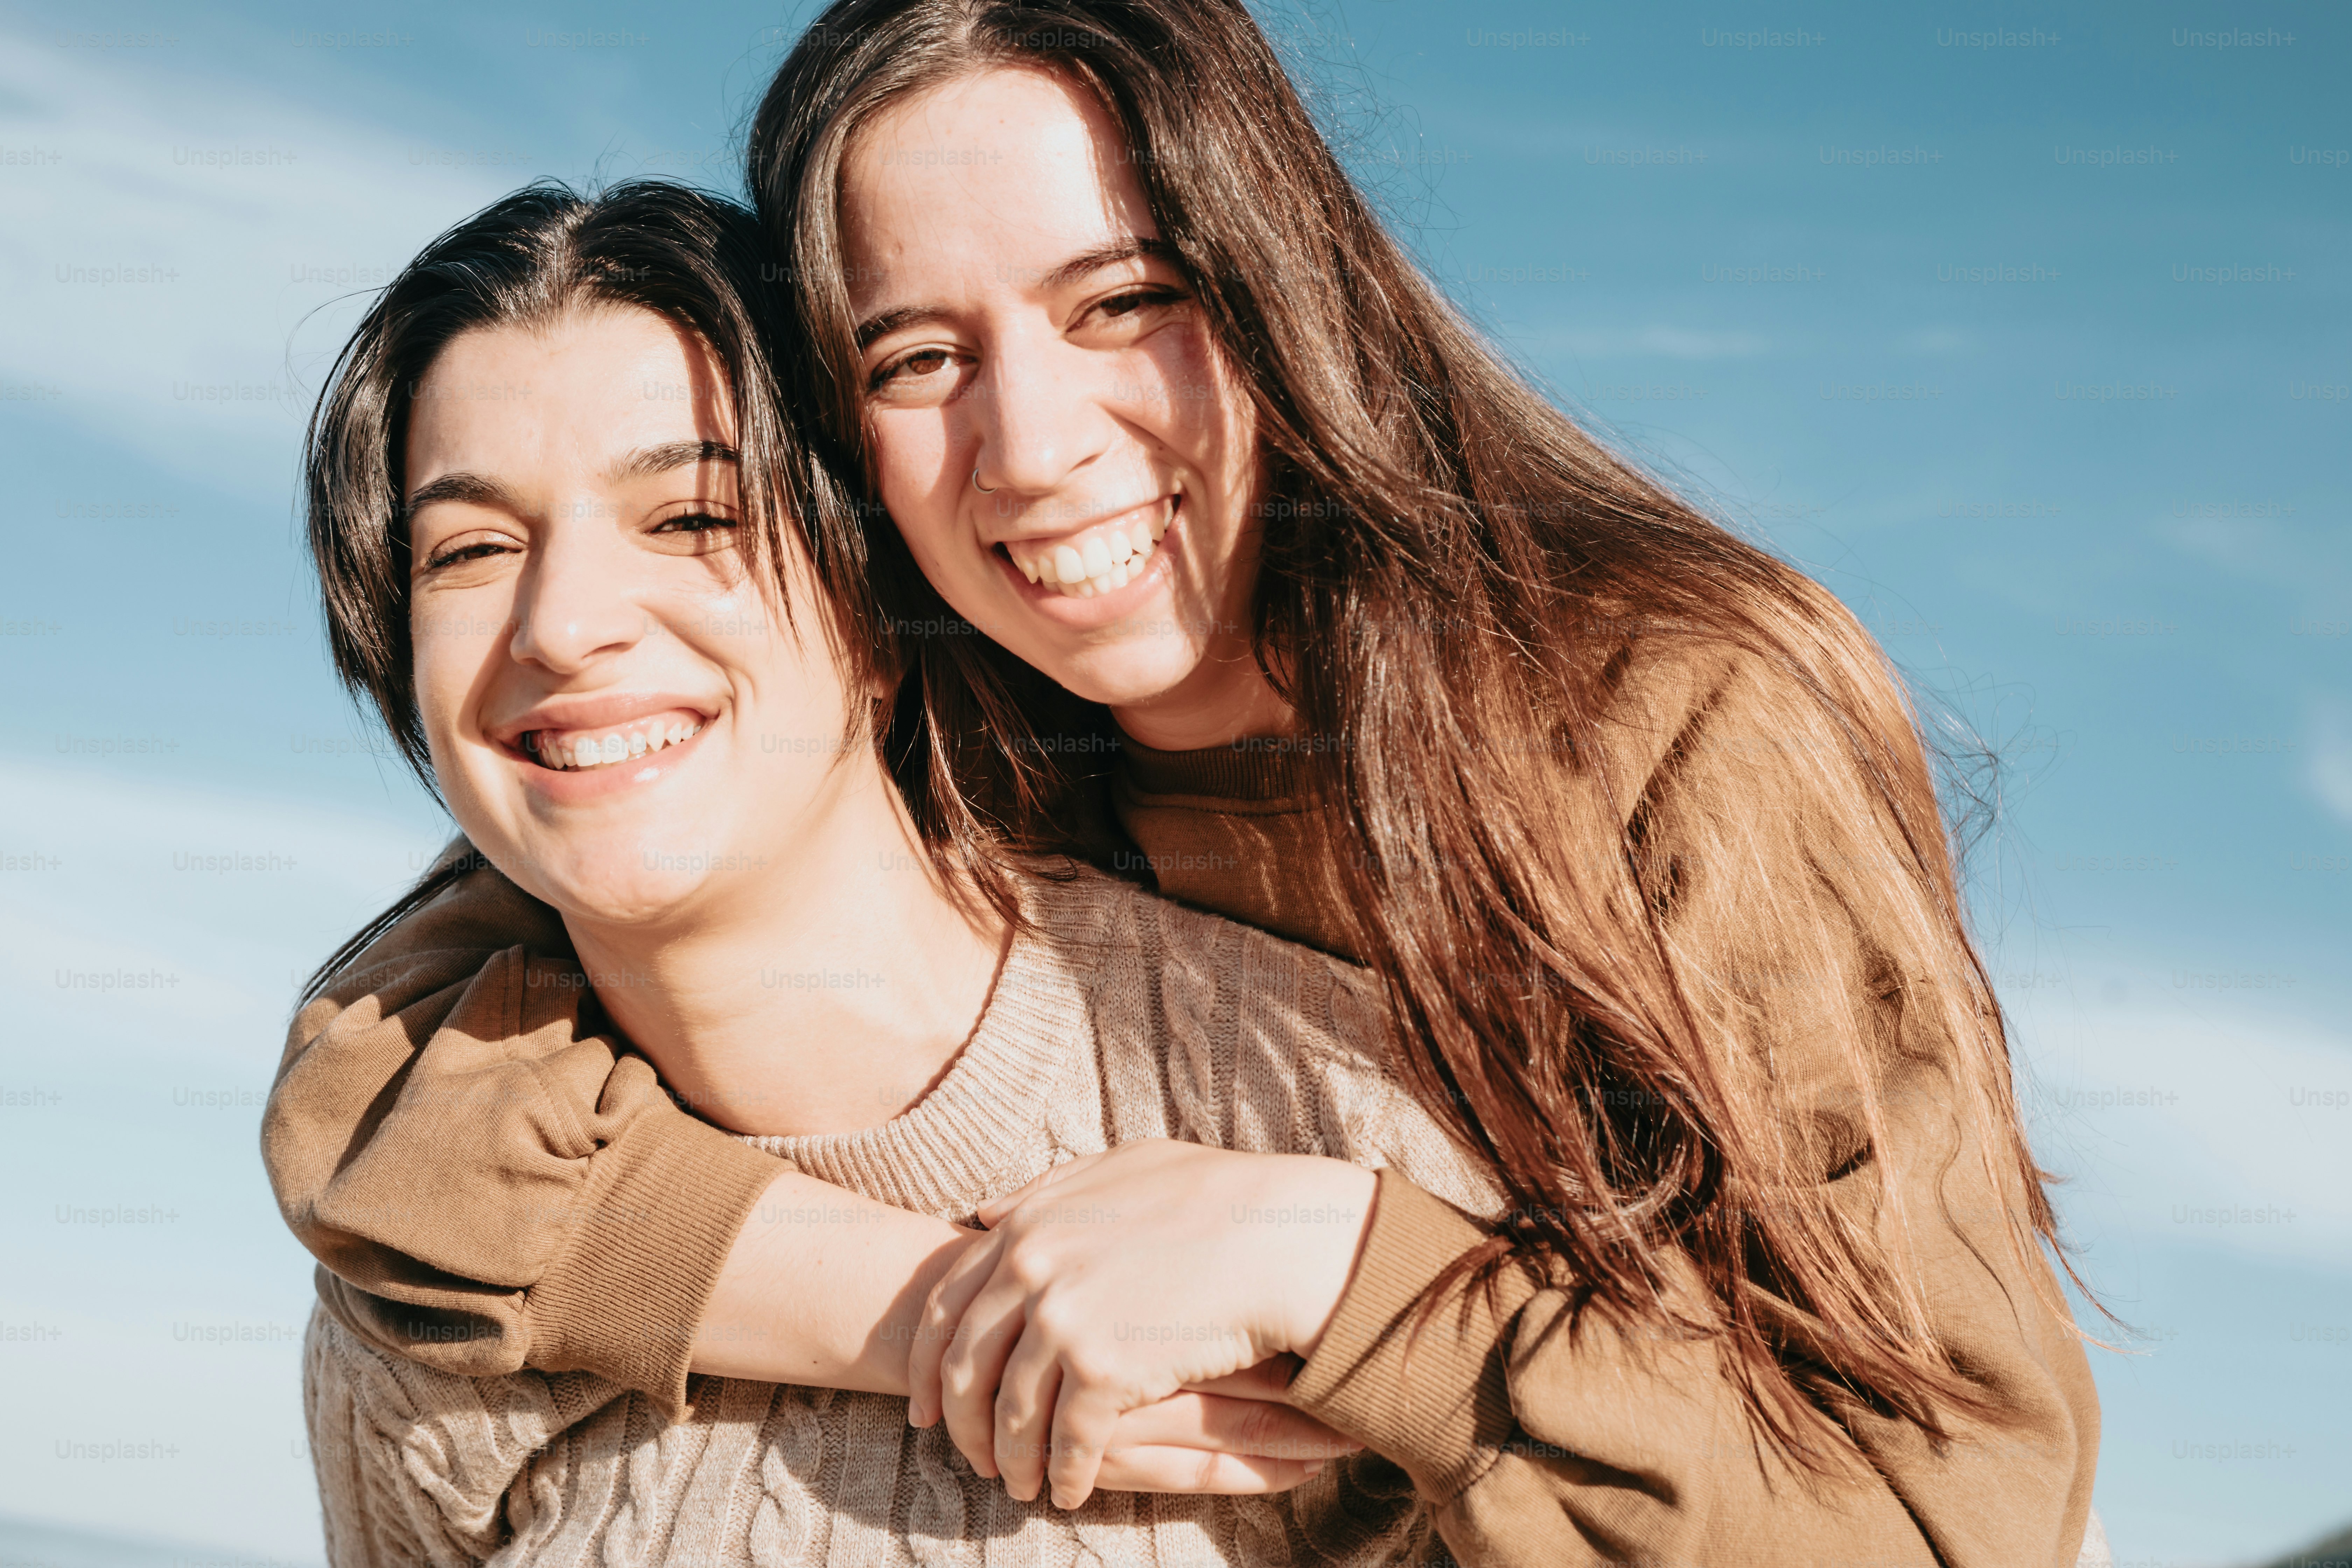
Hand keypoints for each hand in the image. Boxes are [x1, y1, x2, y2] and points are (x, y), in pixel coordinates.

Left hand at [907, 1140, 1377, 1509]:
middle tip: (967, 1458)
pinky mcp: (1105, 1369)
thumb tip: (984, 1212)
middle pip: (965, 1367)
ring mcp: (1065, 1320)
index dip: (927, 1363)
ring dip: (1011, 1460)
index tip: (925, 1406)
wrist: (1281, 1235)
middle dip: (961, 1423)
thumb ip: (1046, 1190)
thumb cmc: (1214, 1197)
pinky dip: (1064, 1475)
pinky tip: (1070, 1493)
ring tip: (1020, 1486)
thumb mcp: (1119, 1170)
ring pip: (1011, 1413)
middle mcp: (1032, 1270)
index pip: (946, 1305)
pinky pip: (1068, 1441)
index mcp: (1029, 1225)